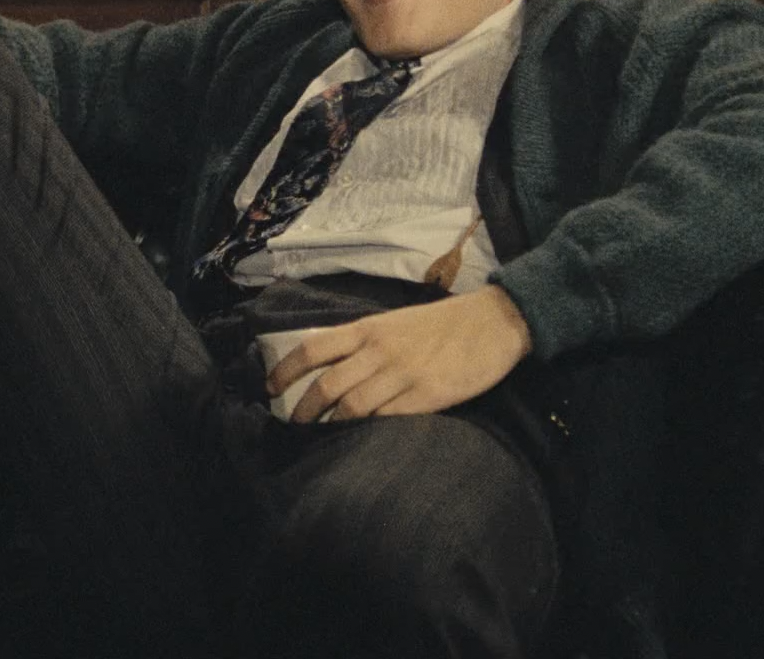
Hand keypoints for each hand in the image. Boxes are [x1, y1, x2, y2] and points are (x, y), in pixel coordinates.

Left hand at [266, 285, 532, 421]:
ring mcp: (403, 375)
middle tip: (294, 426)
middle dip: (304, 411)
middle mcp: (379, 351)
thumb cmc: (442, 323)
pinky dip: (369, 433)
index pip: (313, 349)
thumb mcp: (394, 322)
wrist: (493, 322)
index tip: (269, 388)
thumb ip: (363, 342)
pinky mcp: (428, 397)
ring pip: (353, 407)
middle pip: (327, 385)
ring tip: (322, 439)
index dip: (285, 370)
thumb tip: (329, 365)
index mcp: (368, 329)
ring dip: (332, 427)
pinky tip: (361, 441)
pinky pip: (388, 420)